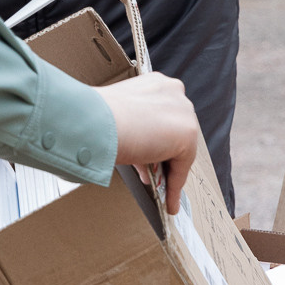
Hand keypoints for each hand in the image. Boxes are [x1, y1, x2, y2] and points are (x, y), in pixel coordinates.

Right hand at [99, 73, 198, 215]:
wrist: (96, 121)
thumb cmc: (95, 116)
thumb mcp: (117, 117)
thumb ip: (133, 128)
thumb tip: (137, 150)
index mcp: (155, 82)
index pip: (162, 117)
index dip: (155, 141)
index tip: (150, 157)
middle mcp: (173, 91)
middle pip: (173, 132)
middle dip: (162, 155)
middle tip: (151, 175)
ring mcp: (183, 111)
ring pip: (179, 149)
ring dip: (167, 172)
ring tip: (158, 191)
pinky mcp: (188, 134)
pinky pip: (181, 167)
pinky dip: (174, 186)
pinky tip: (169, 201)